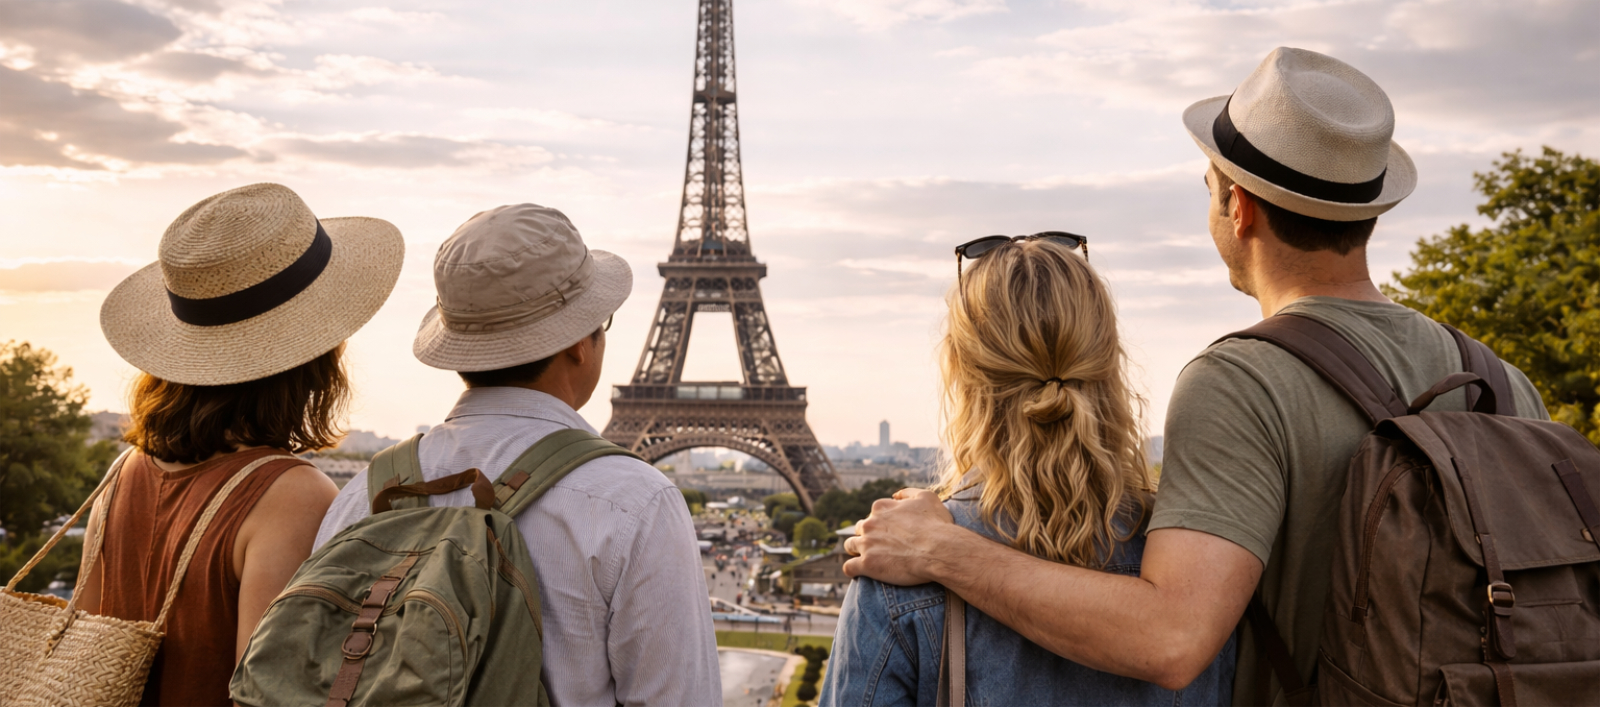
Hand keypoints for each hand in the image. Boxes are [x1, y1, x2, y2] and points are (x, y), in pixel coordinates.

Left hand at [842, 488, 956, 585]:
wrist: (940, 550)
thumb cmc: (937, 524)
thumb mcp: (927, 497)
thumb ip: (908, 493)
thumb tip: (895, 495)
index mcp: (881, 507)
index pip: (873, 514)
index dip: (881, 524)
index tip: (890, 533)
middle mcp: (870, 524)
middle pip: (859, 529)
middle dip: (867, 536)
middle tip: (881, 547)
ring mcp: (867, 544)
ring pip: (850, 546)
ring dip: (856, 551)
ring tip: (868, 559)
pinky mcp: (867, 564)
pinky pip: (849, 567)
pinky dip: (853, 570)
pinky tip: (860, 572)